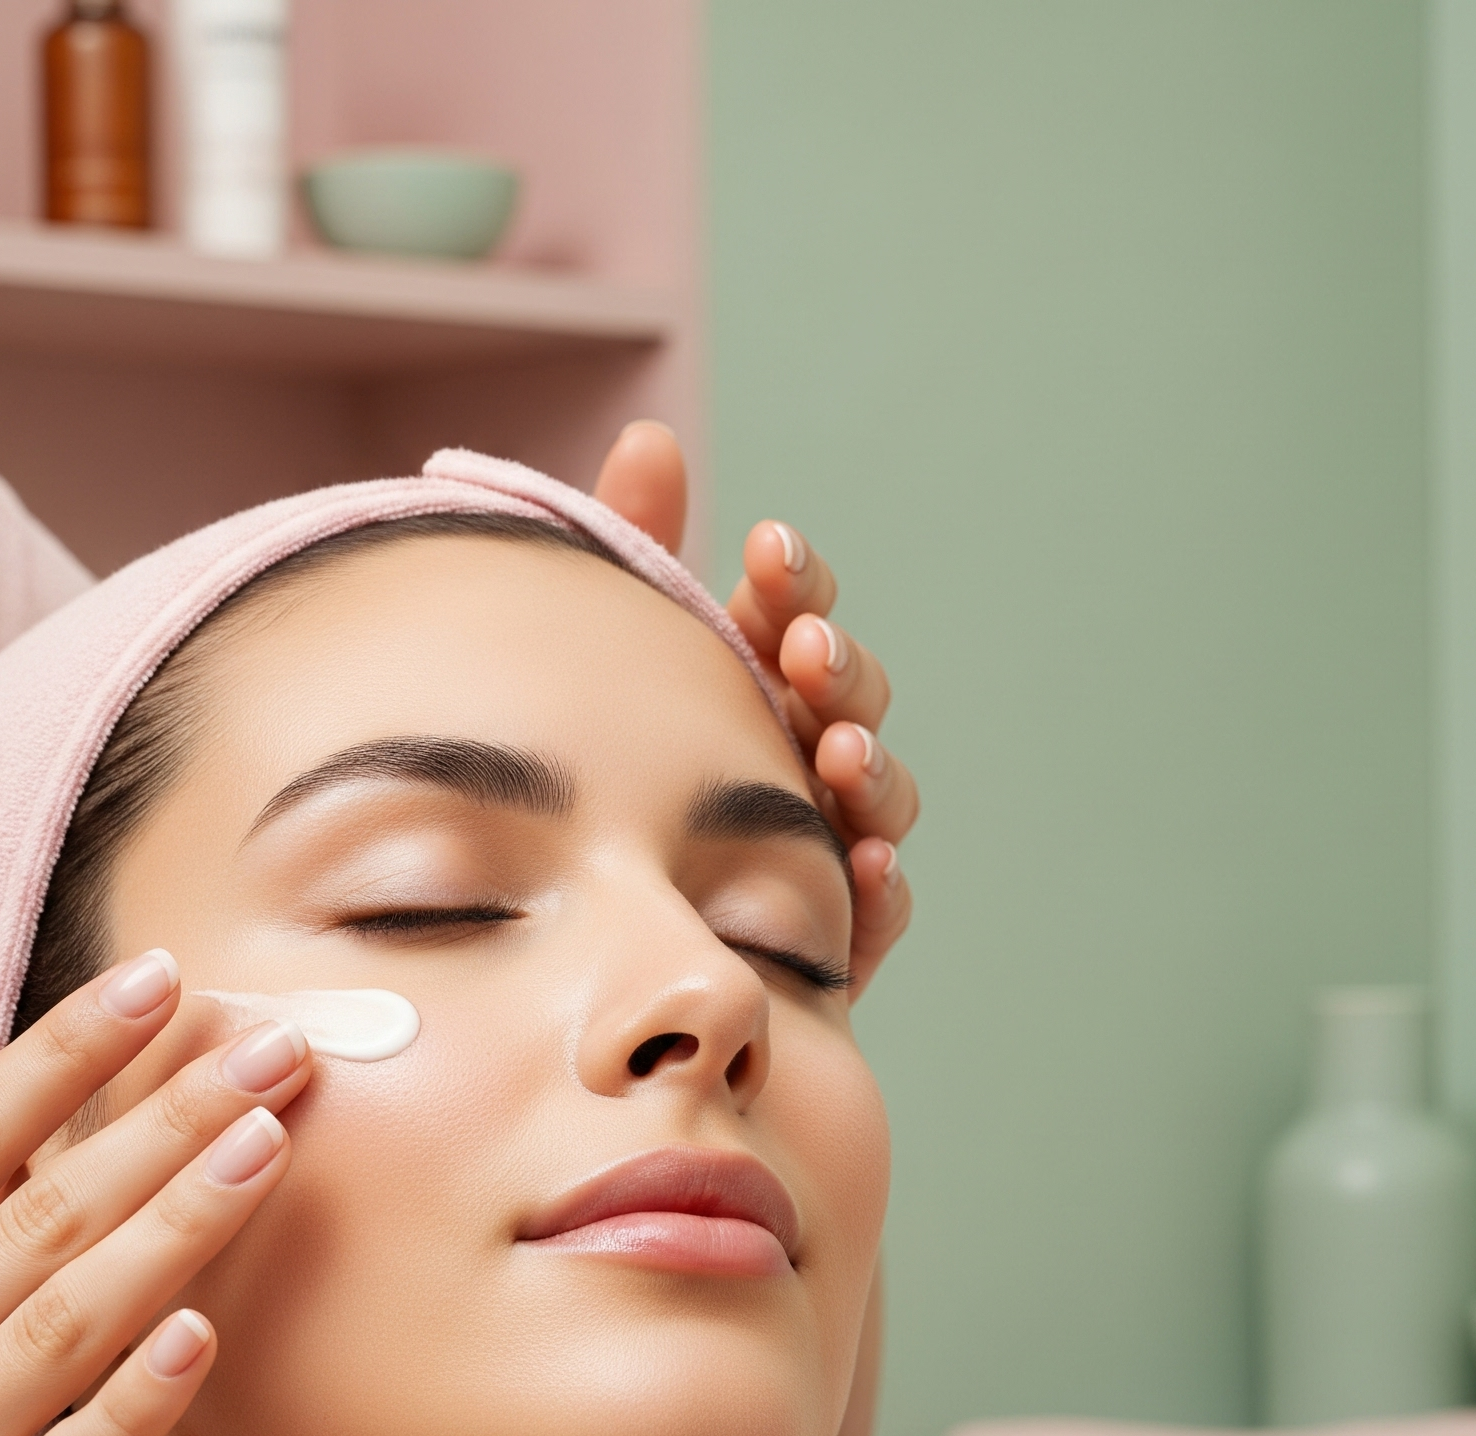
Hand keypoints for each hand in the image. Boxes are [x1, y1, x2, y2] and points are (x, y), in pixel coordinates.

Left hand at [592, 421, 914, 998]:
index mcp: (752, 685)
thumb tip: (652, 441)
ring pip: (878, 795)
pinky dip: (883, 880)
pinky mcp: (836, 934)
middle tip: (803, 649)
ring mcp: (826, 842)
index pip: (794, 617)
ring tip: (838, 750)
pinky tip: (864, 862)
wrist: (592, 954)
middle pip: (849, 697)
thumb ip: (637, 555)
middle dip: (837, 667)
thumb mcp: (612, 667)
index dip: (793, 584)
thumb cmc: (609, 787)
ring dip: (870, 764)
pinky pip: (880, 906)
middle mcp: (801, 756)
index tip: (764, 550)